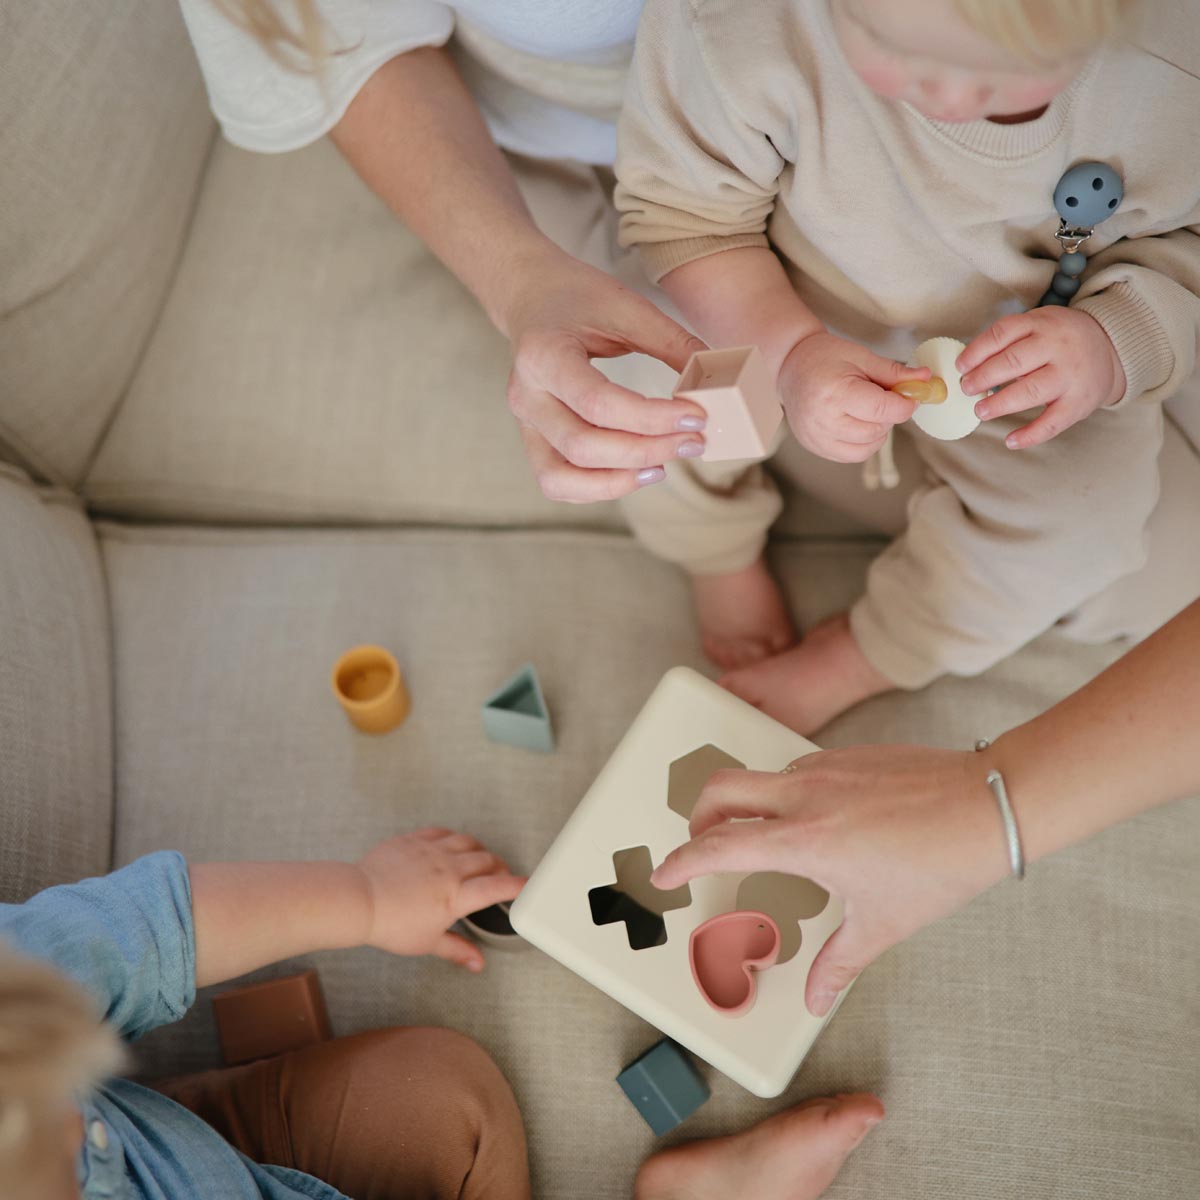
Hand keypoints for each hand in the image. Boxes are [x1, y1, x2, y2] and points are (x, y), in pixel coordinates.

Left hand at [356, 829, 524, 970]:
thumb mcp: (427, 943)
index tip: (528, 885)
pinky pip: (442, 832)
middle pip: (487, 860)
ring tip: (479, 860)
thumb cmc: (391, 925)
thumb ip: (457, 949)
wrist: (359, 900)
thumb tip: (477, 963)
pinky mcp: (414, 840)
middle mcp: (449, 869)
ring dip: (479, 850)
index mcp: (456, 896)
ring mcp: (432, 851)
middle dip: (499, 868)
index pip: (496, 887)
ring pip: (468, 842)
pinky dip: (453, 838)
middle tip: (500, 877)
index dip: (516, 886)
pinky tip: (450, 845)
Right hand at [502, 250, 709, 501]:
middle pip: (583, 447)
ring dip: (616, 482)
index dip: (651, 418)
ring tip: (661, 468)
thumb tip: (714, 382)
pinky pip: (558, 483)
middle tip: (692, 443)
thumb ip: (669, 342)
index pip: (598, 403)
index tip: (695, 417)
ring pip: (561, 479)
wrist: (532, 296)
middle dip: (645, 451)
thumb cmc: (577, 296)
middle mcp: (525, 395)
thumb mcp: (626, 306)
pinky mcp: (533, 440)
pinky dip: (598, 488)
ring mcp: (524, 423)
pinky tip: (637, 472)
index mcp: (543, 354)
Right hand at [650, 746, 1010, 1015]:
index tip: (665, 874)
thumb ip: (838, 962)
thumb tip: (816, 997)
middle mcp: (805, 795)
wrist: (989, 804)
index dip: (682, 861)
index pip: (718, 845)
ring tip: (766, 838)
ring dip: (745, 802)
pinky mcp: (847, 754)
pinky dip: (785, 792)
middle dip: (698, 815)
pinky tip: (818, 818)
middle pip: (719, 788)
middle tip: (703, 842)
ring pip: (759, 776)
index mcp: (805, 839)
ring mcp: (826, 768)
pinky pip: (797, 769)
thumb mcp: (884, 922)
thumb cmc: (941, 861)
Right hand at [778, 332, 927, 462]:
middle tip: (881, 397)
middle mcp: (824, 420)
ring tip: (866, 411)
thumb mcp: (861, 357)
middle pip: (877, 431)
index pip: (884, 411)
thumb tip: (926, 381)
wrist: (791, 368)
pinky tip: (855, 423)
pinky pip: (852, 455)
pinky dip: (862, 442)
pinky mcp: (815, 447)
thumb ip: (894, 373)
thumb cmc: (824, 358)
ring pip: (867, 448)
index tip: (910, 395)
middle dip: (889, 416)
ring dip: (877, 431)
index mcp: (836, 394)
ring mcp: (817, 438)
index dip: (905, 405)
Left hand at [957, 307, 1125, 448]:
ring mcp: (1070, 375)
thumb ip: (1008, 342)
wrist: (1110, 348)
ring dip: (1001, 403)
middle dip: (984, 377)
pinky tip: (1010, 440)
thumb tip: (968, 368)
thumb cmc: (1060, 340)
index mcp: (1042, 324)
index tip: (961, 366)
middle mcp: (1058, 347)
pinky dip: (1030, 434)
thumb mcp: (1038, 326)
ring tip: (980, 411)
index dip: (977, 351)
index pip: (1003, 333)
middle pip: (1014, 361)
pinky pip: (1052, 422)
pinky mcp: (1079, 402)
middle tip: (966, 388)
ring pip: (1031, 390)